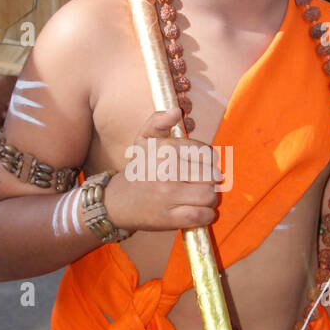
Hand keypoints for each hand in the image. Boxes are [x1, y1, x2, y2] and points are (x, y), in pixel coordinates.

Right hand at [105, 107, 219, 231]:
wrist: (118, 201)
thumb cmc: (139, 169)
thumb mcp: (143, 140)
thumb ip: (158, 121)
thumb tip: (176, 111)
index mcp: (164, 149)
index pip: (206, 154)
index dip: (208, 162)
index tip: (199, 166)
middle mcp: (166, 170)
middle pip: (211, 175)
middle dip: (210, 180)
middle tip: (200, 183)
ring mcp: (168, 195)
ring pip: (209, 195)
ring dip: (209, 199)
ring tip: (199, 197)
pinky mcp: (169, 217)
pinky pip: (201, 216)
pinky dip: (205, 215)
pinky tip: (198, 211)